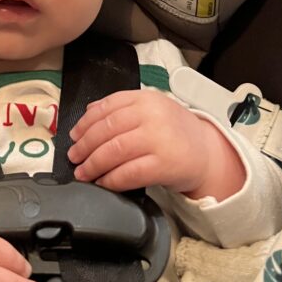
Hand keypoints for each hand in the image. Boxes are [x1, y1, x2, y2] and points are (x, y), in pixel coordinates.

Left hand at [67, 89, 244, 199]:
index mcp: (146, 98)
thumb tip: (89, 112)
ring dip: (93, 164)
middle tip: (74, 157)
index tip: (74, 135)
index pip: (108, 106)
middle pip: (107, 129)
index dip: (86, 122)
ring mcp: (158, 139)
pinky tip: (103, 183)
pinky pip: (129, 173)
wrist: (207, 153)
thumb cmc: (175, 132)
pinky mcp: (164, 165)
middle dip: (85, 145)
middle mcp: (152, 115)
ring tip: (83, 172)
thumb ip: (122, 109)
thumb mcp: (151, 110)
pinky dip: (111, 180)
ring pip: (114, 151)